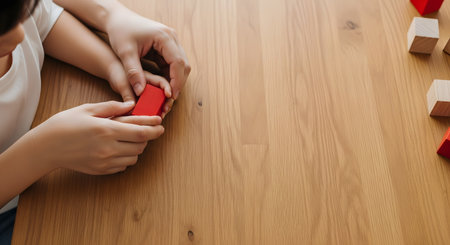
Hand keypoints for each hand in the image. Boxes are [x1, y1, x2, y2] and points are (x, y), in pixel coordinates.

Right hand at [30, 101, 163, 174]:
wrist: (47, 147)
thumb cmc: (66, 124)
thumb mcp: (88, 109)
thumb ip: (113, 107)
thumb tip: (132, 105)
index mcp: (107, 130)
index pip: (141, 132)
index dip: (154, 129)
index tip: (161, 125)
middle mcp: (109, 148)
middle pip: (141, 146)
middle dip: (146, 137)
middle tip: (144, 130)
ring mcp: (105, 161)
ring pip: (134, 157)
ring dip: (137, 148)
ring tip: (129, 138)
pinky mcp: (102, 170)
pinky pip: (124, 166)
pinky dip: (126, 158)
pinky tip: (119, 149)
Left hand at [105, 8, 190, 113]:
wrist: (118, 19)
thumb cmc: (121, 31)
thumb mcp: (125, 52)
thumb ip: (134, 72)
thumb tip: (140, 92)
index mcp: (164, 37)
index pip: (178, 62)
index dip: (177, 81)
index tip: (172, 96)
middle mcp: (172, 38)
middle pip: (183, 64)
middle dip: (178, 83)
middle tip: (171, 99)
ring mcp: (171, 41)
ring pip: (180, 65)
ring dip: (175, 80)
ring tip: (167, 95)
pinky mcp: (166, 46)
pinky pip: (173, 63)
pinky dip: (170, 75)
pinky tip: (163, 86)